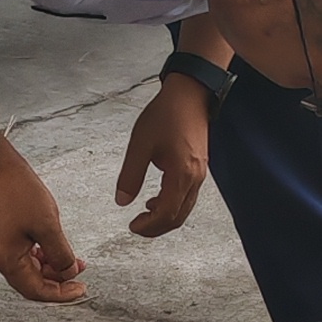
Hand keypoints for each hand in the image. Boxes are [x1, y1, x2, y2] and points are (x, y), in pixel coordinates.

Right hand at [0, 148, 84, 301]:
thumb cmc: (17, 190)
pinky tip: (57, 248)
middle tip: (80, 274)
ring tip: (74, 260)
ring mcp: (0, 247)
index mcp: (6, 259)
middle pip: (32, 282)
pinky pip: (25, 255)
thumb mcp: (48, 225)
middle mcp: (0, 257)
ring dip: (52, 267)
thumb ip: (60, 254)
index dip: (60, 294)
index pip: (36, 290)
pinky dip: (43, 256)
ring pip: (30, 269)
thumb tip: (69, 272)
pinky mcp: (4, 236)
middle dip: (58, 280)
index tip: (80, 289)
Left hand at [116, 77, 211, 238]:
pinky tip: (157, 199)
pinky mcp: (199, 168)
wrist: (190, 94)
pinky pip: (187, 197)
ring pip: (184, 209)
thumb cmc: (167, 114)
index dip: (149, 226)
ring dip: (165, 217)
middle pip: (178, 217)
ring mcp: (199, 174)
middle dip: (157, 228)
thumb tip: (122, 200)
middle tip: (137, 227)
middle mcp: (195, 178)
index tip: (133, 226)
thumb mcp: (140, 145)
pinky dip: (172, 205)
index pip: (167, 214)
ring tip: (144, 215)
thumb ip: (130, 175)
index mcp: (181, 175)